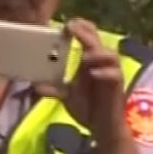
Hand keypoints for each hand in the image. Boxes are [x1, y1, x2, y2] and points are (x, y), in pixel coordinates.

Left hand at [37, 18, 130, 146]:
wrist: (101, 127)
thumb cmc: (88, 108)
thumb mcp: (66, 96)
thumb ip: (53, 89)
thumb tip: (35, 85)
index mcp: (89, 61)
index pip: (88, 36)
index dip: (80, 28)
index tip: (66, 25)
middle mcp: (101, 63)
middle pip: (98, 40)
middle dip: (86, 33)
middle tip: (72, 28)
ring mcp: (111, 73)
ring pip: (111, 54)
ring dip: (97, 52)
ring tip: (84, 56)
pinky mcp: (117, 86)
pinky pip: (115, 74)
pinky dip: (105, 72)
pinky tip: (94, 74)